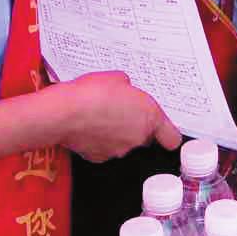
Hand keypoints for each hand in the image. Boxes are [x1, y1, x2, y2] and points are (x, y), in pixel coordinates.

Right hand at [53, 71, 180, 162]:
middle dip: (136, 126)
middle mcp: (137, 137)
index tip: (165, 130)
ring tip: (100, 116)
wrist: (64, 112)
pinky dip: (99, 140)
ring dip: (117, 132)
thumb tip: (124, 90)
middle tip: (122, 110)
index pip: (172, 137)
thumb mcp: (118, 78)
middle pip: (145, 137)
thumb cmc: (92, 93)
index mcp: (149, 117)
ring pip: (124, 143)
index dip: (168, 133)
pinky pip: (105, 148)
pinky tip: (89, 126)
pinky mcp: (99, 157)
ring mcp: (119, 150)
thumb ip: (128, 88)